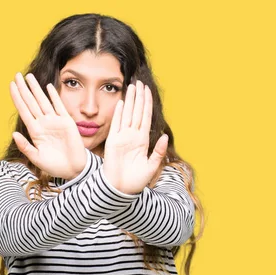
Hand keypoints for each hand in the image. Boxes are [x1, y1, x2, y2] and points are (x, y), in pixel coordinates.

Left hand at [10, 73, 86, 179]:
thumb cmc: (54, 165)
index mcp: (35, 131)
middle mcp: (43, 123)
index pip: (23, 110)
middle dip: (24, 89)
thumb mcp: (36, 158)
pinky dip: (54, 97)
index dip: (17, 98)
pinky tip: (48, 87)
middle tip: (17, 75)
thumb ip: (25, 146)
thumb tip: (14, 134)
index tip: (11, 86)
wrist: (73, 170)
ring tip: (29, 77)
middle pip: (31, 102)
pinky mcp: (67, 122)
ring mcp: (55, 121)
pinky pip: (59, 107)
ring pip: (43, 101)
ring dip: (36, 89)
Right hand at [102, 80, 168, 194]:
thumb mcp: (151, 166)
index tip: (147, 91)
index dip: (146, 104)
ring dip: (130, 101)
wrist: (120, 189)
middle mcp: (132, 136)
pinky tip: (122, 103)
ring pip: (127, 114)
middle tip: (139, 82)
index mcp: (142, 141)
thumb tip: (164, 136)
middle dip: (138, 97)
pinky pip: (116, 125)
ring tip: (131, 87)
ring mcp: (122, 138)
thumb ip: (158, 152)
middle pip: (136, 112)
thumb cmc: (136, 181)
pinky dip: (119, 114)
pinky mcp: (112, 142)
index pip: (145, 117)